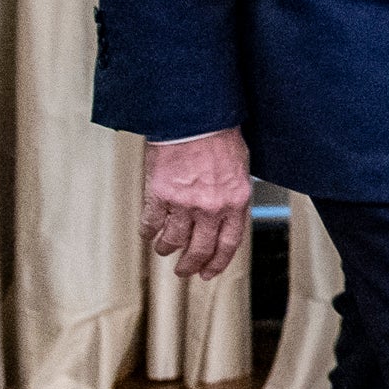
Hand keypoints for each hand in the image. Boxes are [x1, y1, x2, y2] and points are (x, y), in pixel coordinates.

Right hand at [136, 127, 253, 280]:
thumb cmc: (219, 135)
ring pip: (173, 240)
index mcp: (235, 201)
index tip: (208, 272)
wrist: (195, 116)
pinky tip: (148, 232)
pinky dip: (148, 231)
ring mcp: (185, 202)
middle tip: (183, 271)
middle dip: (190, 265)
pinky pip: (151, 222)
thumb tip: (227, 216)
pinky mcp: (160, 194)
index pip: (228, 244)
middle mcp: (211, 206)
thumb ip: (233, 195)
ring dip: (167, 248)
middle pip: (200, 249)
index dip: (217, 263)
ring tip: (164, 248)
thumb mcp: (240, 168)